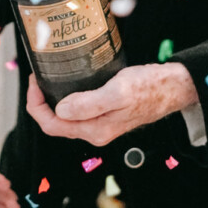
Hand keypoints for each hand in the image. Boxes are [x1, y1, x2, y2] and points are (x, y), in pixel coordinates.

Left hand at [26, 65, 199, 146]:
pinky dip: (66, 96)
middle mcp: (95, 131)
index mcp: (95, 130)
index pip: (52, 125)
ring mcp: (100, 123)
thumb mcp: (117, 93)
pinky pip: (77, 108)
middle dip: (40, 101)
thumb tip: (60, 111)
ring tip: (47, 76)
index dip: (36, 105)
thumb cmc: (148, 88)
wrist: (172, 87)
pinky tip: (66, 80)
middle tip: (38, 76)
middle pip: (55, 122)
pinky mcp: (105, 112)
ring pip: (65, 115)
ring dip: (52, 99)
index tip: (35, 82)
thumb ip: (89, 104)